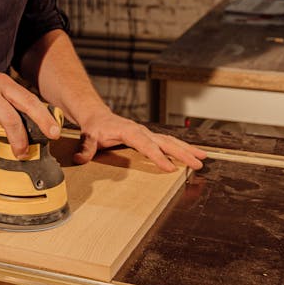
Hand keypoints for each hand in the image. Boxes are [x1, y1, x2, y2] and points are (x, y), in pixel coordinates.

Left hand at [74, 109, 204, 172]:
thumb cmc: (95, 127)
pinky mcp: (149, 137)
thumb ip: (86, 148)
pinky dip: (181, 148)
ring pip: (171, 141)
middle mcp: (141, 131)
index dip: (157, 156)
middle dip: (182, 153)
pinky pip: (168, 142)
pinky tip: (192, 155)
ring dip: (187, 150)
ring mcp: (147, 134)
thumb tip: (80, 158)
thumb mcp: (88, 137)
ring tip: (202, 159)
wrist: (97, 116)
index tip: (170, 168)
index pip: (146, 145)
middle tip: (197, 164)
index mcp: (129, 131)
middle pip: (165, 142)